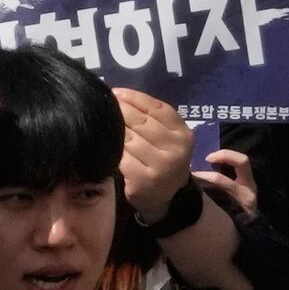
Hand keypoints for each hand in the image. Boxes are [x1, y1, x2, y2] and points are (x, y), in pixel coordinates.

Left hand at [113, 87, 197, 223]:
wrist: (168, 197)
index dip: (134, 98)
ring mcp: (160, 166)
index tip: (116, 92)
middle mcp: (176, 149)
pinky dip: (113, 150)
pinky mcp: (144, 180)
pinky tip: (107, 145)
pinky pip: (122, 157)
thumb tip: (120, 95)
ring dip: (115, 130)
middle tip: (105, 105)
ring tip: (105, 123)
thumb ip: (152, 118)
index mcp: (183, 134)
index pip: (157, 108)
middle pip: (141, 122)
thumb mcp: (169, 137)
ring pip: (129, 139)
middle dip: (120, 110)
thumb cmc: (164, 159)